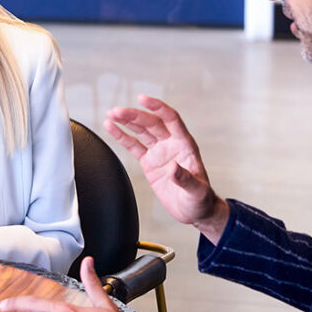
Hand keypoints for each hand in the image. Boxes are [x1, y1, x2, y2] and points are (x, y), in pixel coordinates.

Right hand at [104, 95, 228, 241]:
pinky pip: (134, 146)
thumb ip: (185, 179)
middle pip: (152, 123)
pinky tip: (111, 127)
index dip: (158, 108)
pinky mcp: (149, 162)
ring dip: (126, 121)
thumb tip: (173, 168)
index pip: (171, 119)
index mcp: (185, 145)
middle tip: (117, 111)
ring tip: (111, 114)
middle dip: (134, 115)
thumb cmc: (200, 200)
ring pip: (141, 131)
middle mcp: (172, 144)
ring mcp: (159, 152)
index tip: (143, 99)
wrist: (194, 211)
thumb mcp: (196, 191)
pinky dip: (122, 136)